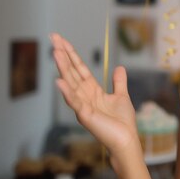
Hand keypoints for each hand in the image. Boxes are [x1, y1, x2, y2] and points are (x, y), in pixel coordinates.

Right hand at [51, 33, 138, 157]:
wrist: (126, 140)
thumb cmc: (122, 122)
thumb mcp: (121, 96)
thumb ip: (118, 82)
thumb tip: (119, 67)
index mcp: (92, 90)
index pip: (79, 68)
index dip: (71, 54)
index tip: (61, 40)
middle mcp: (84, 96)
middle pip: (71, 71)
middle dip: (63, 54)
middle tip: (53, 38)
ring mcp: (82, 106)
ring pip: (70, 83)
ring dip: (63, 67)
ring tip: (56, 52)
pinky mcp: (85, 116)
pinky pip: (74, 101)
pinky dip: (67, 91)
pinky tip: (59, 81)